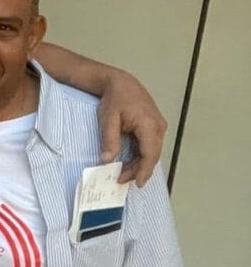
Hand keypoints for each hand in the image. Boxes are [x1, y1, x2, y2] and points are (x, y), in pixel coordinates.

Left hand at [97, 70, 166, 186]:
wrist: (120, 83)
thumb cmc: (114, 99)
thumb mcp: (108, 119)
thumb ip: (109, 140)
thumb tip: (108, 160)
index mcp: (149, 125)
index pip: (150, 154)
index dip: (144, 170)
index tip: (137, 183)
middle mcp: (158, 126)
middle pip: (152, 155)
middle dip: (138, 170)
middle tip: (120, 180)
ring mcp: (158, 126)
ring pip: (151, 152)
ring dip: (139, 164)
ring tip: (122, 173)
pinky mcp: (154, 127)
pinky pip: (149, 145)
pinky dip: (140, 156)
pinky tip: (129, 163)